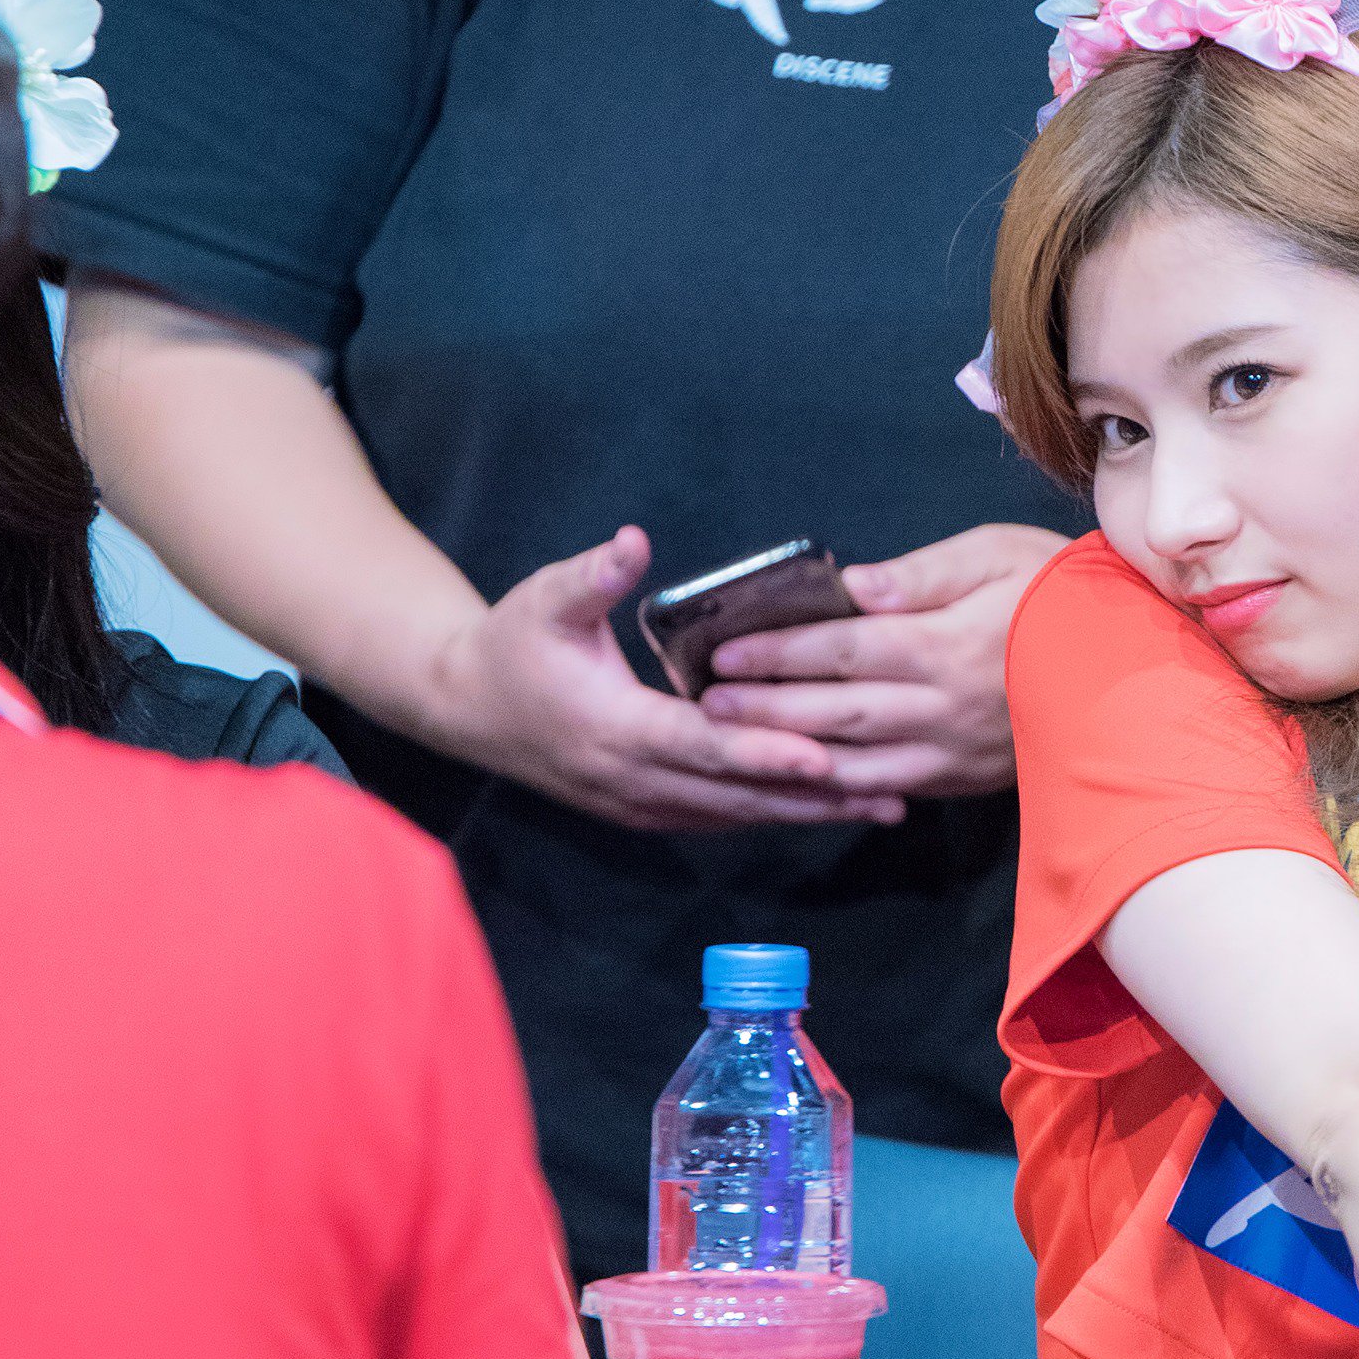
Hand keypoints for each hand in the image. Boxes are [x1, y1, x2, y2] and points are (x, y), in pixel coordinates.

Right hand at [424, 526, 903, 831]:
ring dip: (809, 811)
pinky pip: (723, 816)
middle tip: (891, 790)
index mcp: (615, 729)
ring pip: (739, 814)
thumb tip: (633, 543)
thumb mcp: (545, 600)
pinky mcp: (649, 810)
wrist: (466, 708)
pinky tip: (831, 803)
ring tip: (885, 803)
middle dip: (815, 795)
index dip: (764, 752)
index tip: (824, 755)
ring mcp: (642, 804)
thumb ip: (593, 576)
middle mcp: (634, 780)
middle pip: (738, 794)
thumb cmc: (513, 644)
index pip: (703, 746)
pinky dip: (777, 810)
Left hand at [701, 523, 1066, 800]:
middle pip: (835, 712)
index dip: (778, 652)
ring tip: (735, 744)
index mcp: (947, 646)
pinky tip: (804, 780)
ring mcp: (954, 752)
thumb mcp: (998, 555)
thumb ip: (921, 574)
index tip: (723, 650)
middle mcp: (944, 709)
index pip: (842, 650)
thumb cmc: (1066, 595)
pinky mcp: (966, 779)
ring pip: (854, 763)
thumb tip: (850, 587)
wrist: (1138, 668)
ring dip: (789, 756)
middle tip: (705, 704)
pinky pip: (891, 789)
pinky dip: (841, 789)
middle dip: (763, 709)